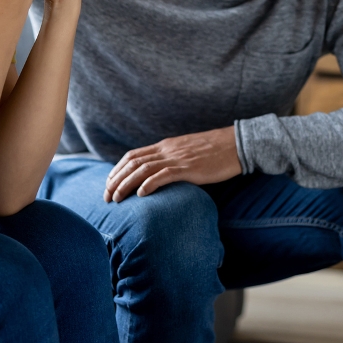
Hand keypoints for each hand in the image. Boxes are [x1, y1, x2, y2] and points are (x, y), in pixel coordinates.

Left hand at [104, 126, 241, 202]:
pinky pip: (164, 175)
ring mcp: (177, 158)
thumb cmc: (215, 151)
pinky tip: (141, 195)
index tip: (109, 183)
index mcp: (165, 146)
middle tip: (106, 196)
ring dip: (126, 184)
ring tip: (116, 198)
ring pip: (142, 169)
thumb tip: (161, 176)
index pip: (133, 155)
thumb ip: (173, 161)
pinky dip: (149, 184)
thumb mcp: (188, 153)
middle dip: (116, 180)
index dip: (117, 170)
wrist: (236, 144)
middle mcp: (167, 150)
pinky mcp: (188, 168)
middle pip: (132, 163)